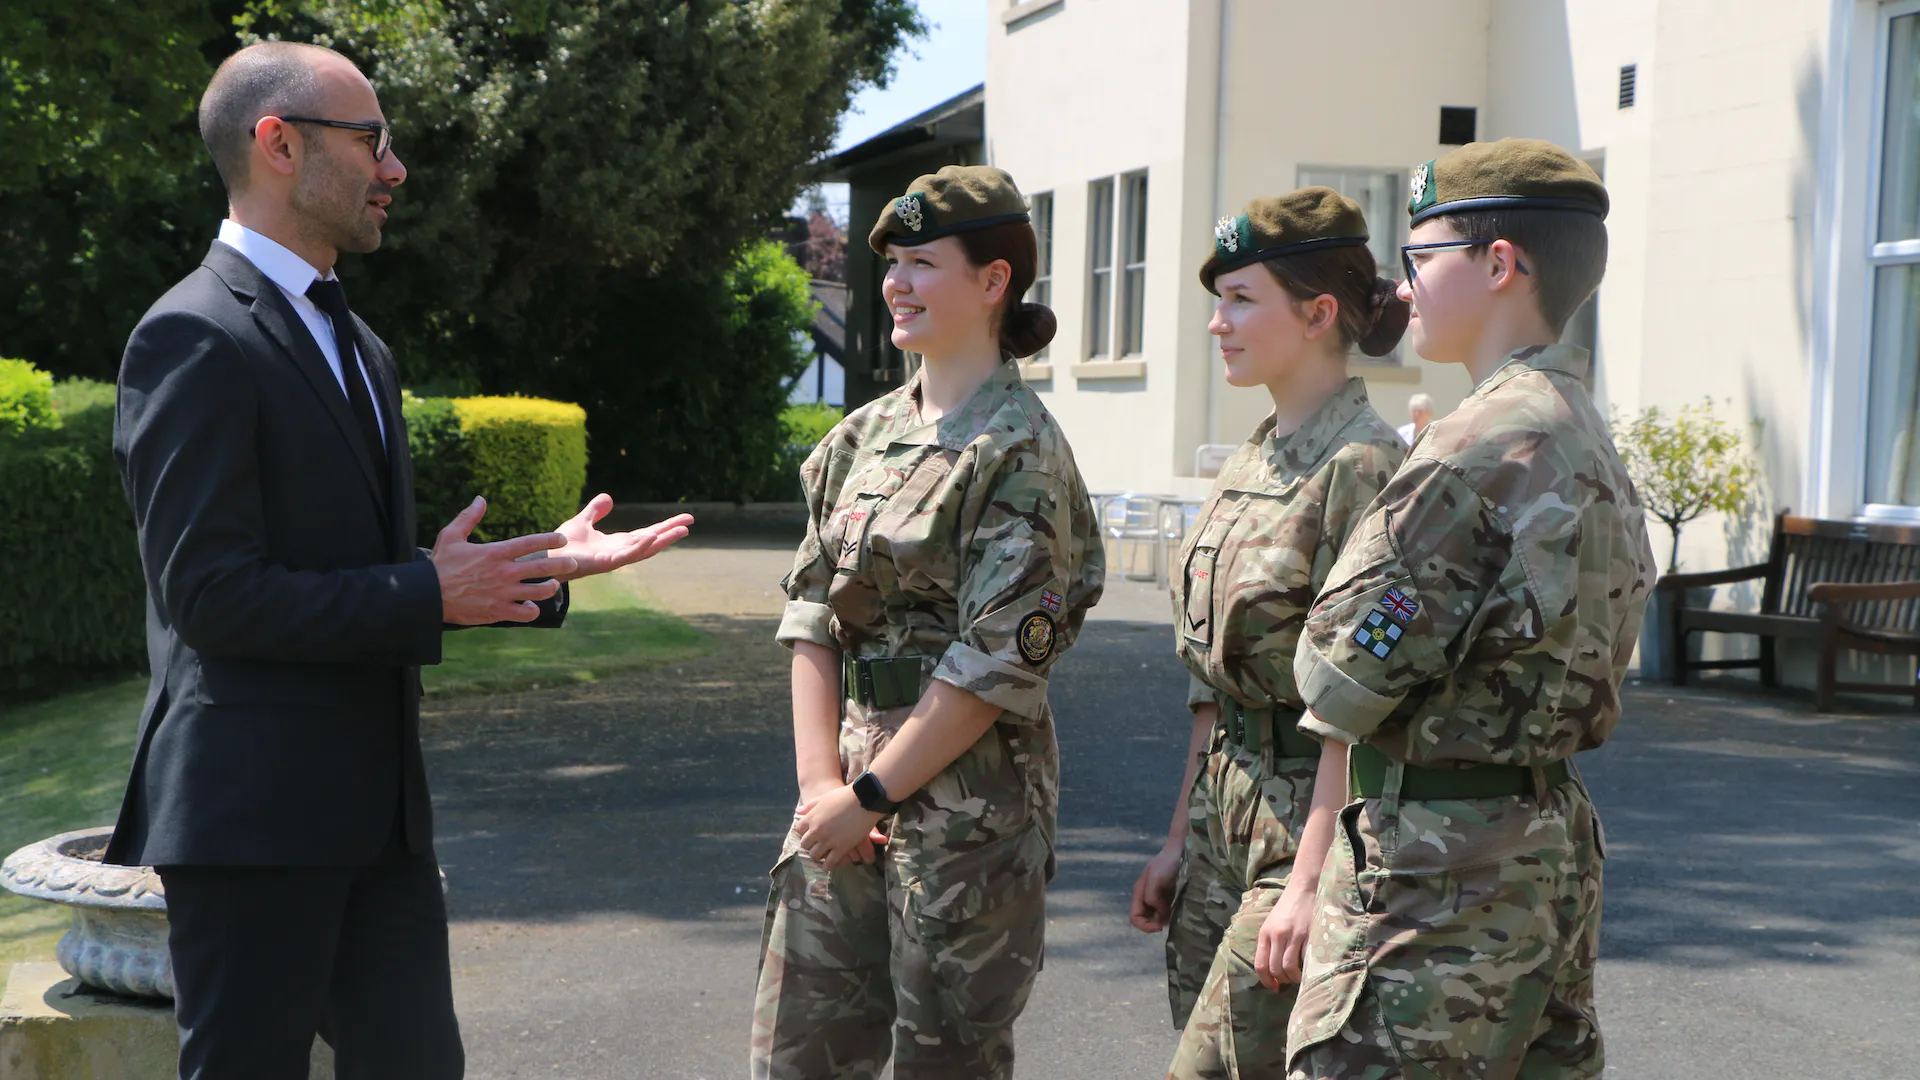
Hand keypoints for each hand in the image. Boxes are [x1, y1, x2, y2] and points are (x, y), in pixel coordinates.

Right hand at [432, 497, 575, 624]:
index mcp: (495, 552)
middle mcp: (504, 572)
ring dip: (550, 588)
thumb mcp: (451, 536)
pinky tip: (532, 607)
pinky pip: (525, 613)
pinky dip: (532, 611)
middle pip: (543, 566)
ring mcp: (503, 593)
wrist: (427, 595)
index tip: (563, 540)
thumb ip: (469, 517)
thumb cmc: (439, 565)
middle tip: (573, 563)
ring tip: (553, 585)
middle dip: (564, 564)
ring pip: (539, 591)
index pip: (530, 543)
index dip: (550, 540)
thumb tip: (481, 498)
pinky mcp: (498, 611)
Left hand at [550, 494, 692, 580]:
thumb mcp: (583, 521)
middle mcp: (620, 552)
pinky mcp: (604, 563)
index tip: (683, 518)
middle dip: (670, 532)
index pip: (647, 533)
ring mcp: (615, 559)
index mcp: (618, 543)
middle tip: (690, 522)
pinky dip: (640, 547)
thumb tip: (609, 497)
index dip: (665, 526)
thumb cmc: (563, 545)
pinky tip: (652, 537)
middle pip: (652, 541)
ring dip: (664, 540)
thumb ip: (596, 511)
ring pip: (645, 549)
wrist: (547, 557)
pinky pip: (627, 555)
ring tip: (682, 531)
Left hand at [794, 785, 885, 871]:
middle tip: (817, 845)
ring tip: (823, 854)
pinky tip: (829, 866)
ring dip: (818, 855)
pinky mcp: (841, 849)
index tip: (811, 833)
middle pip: (805, 844)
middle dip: (810, 845)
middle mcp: (817, 831)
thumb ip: (810, 806)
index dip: (805, 832)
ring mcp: (828, 841)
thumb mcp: (824, 798)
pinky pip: (830, 863)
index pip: (799, 830)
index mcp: (811, 818)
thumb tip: (798, 811)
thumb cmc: (844, 796)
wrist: (864, 800)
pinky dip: (827, 866)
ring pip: (815, 855)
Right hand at [1129, 841, 1182, 932]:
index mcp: (1140, 892)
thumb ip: (1152, 897)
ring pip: (1157, 916)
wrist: (1183, 849)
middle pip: (1145, 918)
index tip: (1160, 926)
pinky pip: (1167, 910)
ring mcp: (1159, 895)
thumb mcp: (1155, 878)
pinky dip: (1172, 913)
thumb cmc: (1167, 862)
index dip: (1144, 925)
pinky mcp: (1170, 894)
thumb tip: (1159, 914)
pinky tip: (1181, 909)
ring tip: (1177, 914)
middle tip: (1170, 920)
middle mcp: (1147, 896)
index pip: (1135, 917)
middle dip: (1156, 923)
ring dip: (1165, 919)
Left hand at [1253, 873, 1316, 988]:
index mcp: (1264, 934)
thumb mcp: (1272, 923)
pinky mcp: (1307, 933)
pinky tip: (1309, 970)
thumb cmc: (1288, 907)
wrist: (1303, 888)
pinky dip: (1306, 969)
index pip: (1260, 965)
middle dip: (1282, 981)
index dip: (1266, 981)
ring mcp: (1292, 934)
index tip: (1274, 987)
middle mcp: (1276, 935)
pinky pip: (1305, 959)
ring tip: (1299, 977)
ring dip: (1294, 978)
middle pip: (1274, 969)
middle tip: (1289, 981)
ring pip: (1288, 967)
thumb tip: (1272, 969)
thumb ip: (1270, 943)